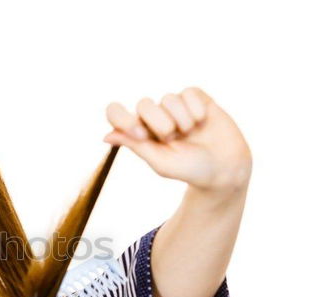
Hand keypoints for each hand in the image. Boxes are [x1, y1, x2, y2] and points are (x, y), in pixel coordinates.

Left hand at [103, 86, 251, 195]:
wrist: (225, 167)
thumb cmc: (189, 169)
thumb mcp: (160, 161)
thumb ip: (135, 145)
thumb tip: (106, 136)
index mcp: (139, 131)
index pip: (116, 112)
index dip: (123, 118)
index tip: (140, 134)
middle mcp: (154, 116)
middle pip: (144, 104)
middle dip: (161, 124)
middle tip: (173, 138)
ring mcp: (174, 105)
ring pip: (168, 98)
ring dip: (182, 119)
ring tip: (191, 133)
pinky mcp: (195, 97)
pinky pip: (188, 92)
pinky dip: (196, 110)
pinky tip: (203, 121)